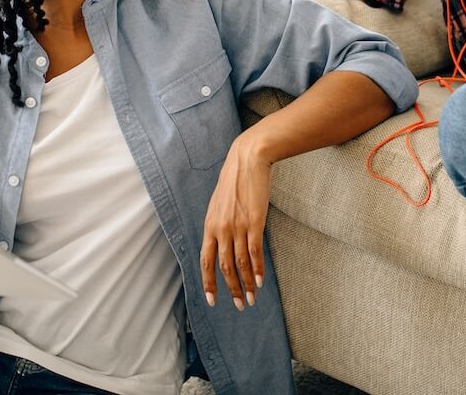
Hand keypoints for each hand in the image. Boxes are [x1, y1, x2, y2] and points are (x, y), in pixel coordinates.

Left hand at [199, 135, 271, 311]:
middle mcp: (220, 229)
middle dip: (231, 289)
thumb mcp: (219, 204)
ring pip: (239, 264)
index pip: (206, 261)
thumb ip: (218, 224)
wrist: (247, 160)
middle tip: (239, 305)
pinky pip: (254, 252)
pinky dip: (256, 270)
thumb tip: (221, 241)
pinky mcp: (254, 222)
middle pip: (223, 267)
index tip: (212, 300)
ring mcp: (237, 226)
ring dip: (245, 285)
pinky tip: (259, 281)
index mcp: (209, 226)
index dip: (209, 282)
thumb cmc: (234, 180)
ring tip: (251, 299)